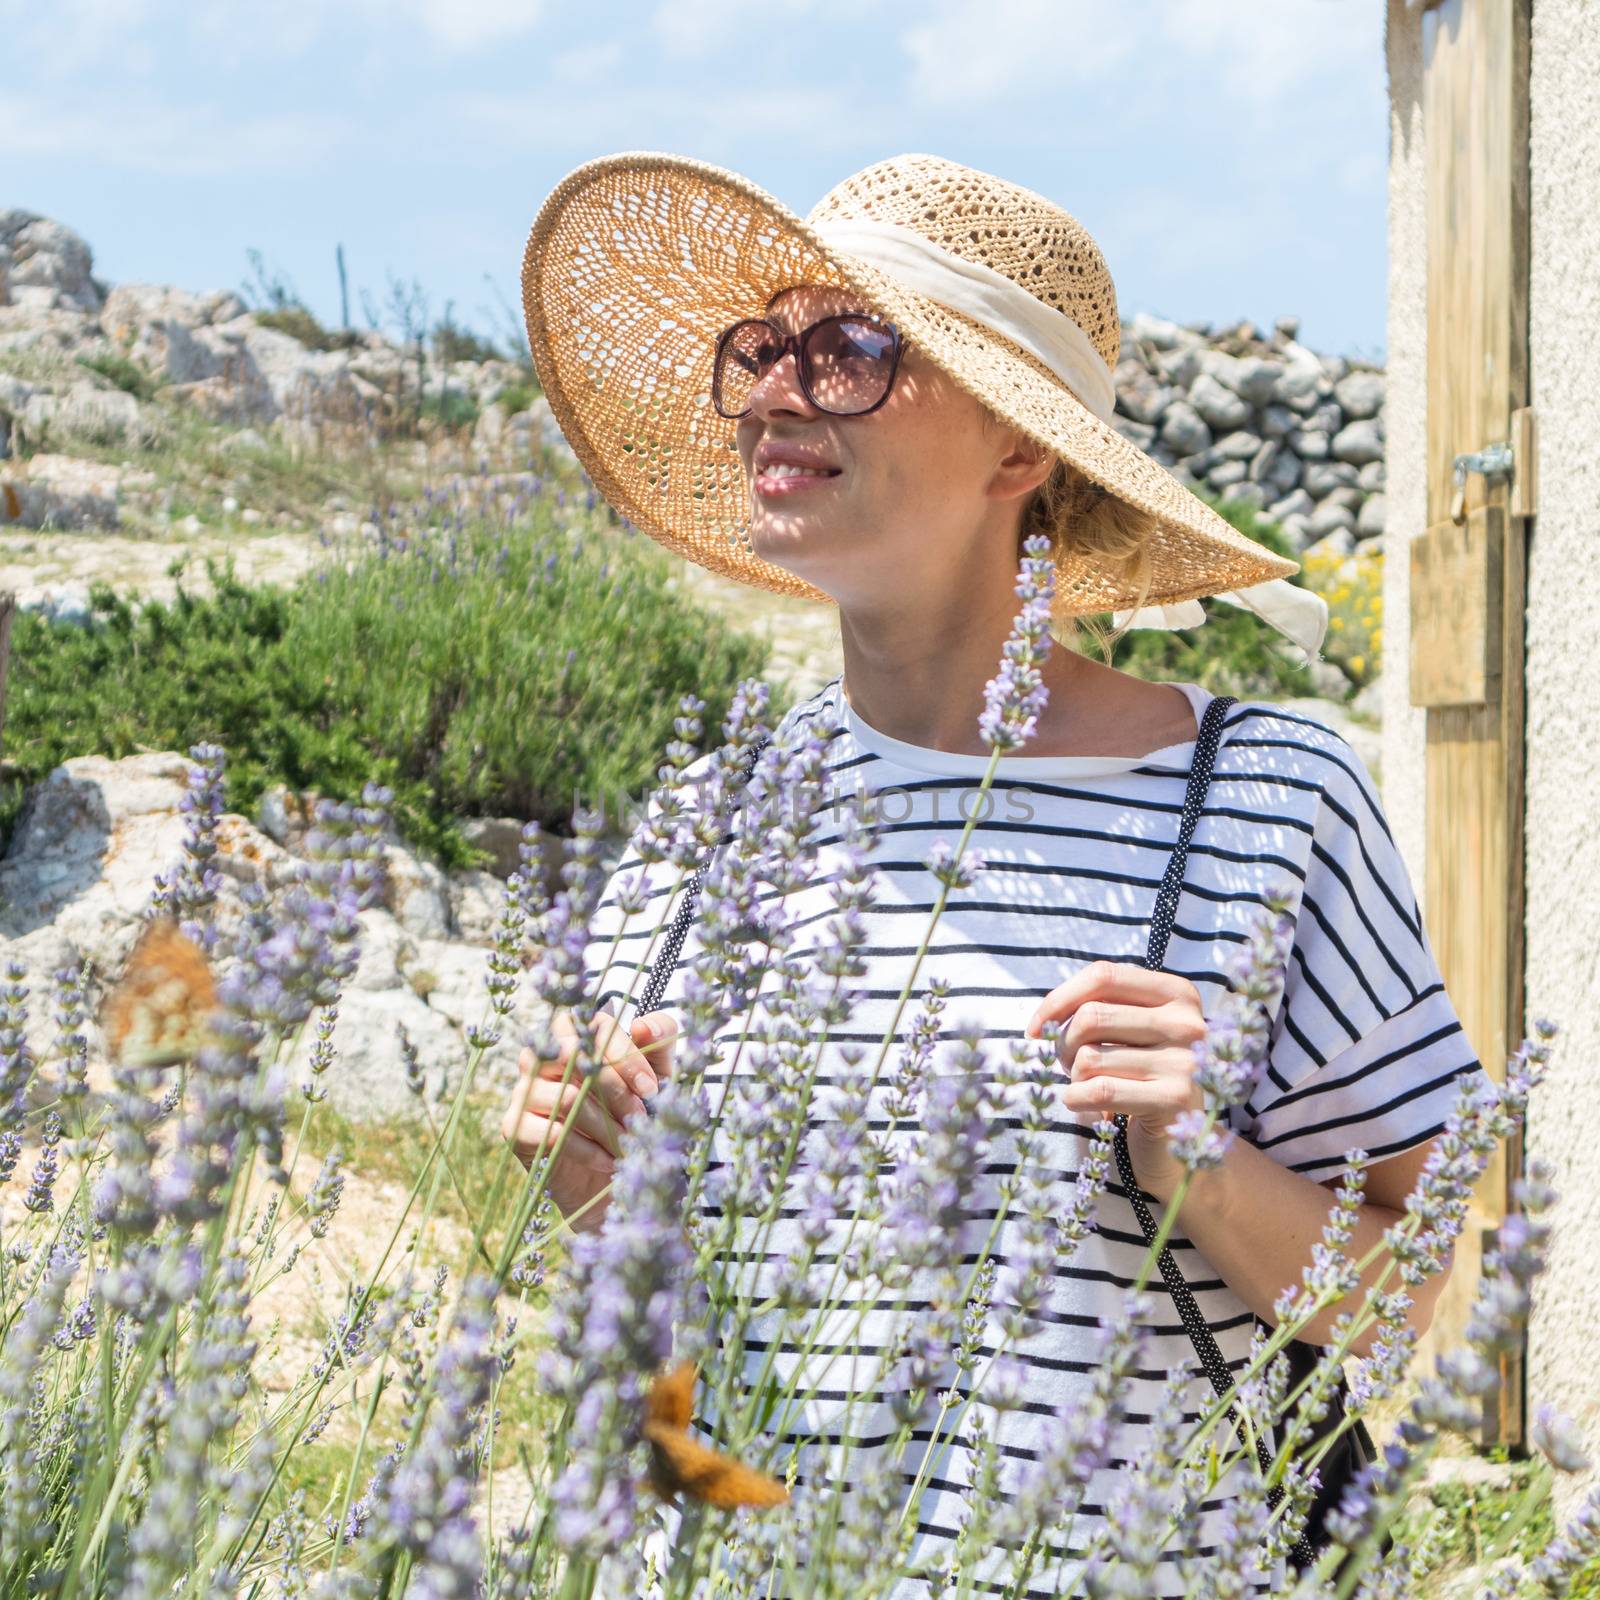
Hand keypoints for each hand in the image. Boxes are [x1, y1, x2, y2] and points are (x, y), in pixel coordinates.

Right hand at [499, 1004, 679, 1230]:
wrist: (615, 1177)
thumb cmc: (635, 1116)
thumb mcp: (658, 1075)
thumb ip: (660, 1039)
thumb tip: (642, 1026)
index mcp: (576, 1035)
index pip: (595, 1026)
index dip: (627, 1057)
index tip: (651, 1090)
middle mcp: (543, 1055)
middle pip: (572, 1053)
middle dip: (615, 1089)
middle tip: (640, 1118)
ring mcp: (524, 1089)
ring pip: (566, 1096)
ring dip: (606, 1125)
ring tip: (628, 1144)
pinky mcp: (514, 1126)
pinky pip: (551, 1132)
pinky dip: (587, 1149)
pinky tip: (607, 1160)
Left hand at [1024, 960, 1207, 1200]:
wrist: (1180, 1145)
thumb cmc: (1141, 1078)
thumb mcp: (1131, 1033)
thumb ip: (1099, 1009)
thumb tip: (1044, 1018)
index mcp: (1178, 994)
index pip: (1104, 976)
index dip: (1059, 999)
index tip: (1036, 1027)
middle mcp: (1188, 1023)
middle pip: (1092, 1016)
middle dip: (1063, 1044)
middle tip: (1067, 1065)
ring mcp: (1186, 1062)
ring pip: (1090, 1056)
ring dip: (1073, 1077)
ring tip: (1087, 1086)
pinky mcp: (1175, 1100)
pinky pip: (1099, 1090)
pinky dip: (1075, 1099)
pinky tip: (1082, 1104)